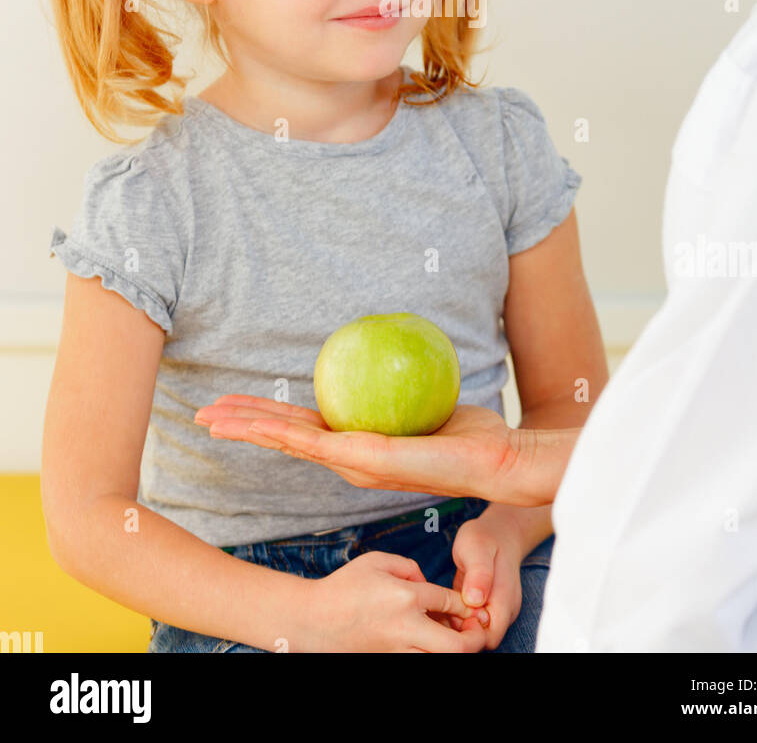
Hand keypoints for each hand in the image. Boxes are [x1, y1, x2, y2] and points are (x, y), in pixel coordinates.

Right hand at [194, 394, 568, 505]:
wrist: (498, 459)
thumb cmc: (472, 432)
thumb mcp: (428, 400)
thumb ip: (402, 383)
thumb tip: (391, 348)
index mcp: (360, 445)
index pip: (303, 427)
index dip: (267, 416)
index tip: (237, 404)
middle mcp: (349, 460)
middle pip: (283, 436)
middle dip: (242, 424)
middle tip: (202, 412)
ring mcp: (353, 463)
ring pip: (286, 440)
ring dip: (246, 427)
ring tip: (210, 417)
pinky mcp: (364, 460)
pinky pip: (310, 439)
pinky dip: (274, 430)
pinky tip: (248, 422)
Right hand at [297, 551, 488, 652]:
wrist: (313, 620)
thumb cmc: (344, 586)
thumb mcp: (376, 561)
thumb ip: (409, 567)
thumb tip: (427, 583)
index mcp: (405, 596)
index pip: (452, 603)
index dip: (468, 605)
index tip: (471, 606)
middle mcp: (406, 627)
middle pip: (457, 646)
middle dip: (475, 640)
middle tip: (476, 631)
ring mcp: (397, 650)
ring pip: (440, 661)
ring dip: (454, 651)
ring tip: (454, 640)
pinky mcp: (388, 662)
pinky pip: (420, 662)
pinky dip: (432, 655)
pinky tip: (429, 644)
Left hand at [445, 514, 524, 649]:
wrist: (497, 531)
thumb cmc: (485, 538)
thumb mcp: (477, 548)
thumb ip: (479, 574)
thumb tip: (476, 601)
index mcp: (504, 601)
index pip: (490, 637)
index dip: (470, 634)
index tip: (452, 614)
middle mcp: (504, 611)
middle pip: (482, 640)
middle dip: (461, 633)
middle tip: (442, 611)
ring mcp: (495, 611)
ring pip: (475, 634)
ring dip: (457, 627)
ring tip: (441, 607)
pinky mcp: (485, 608)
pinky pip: (471, 624)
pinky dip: (457, 620)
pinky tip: (444, 605)